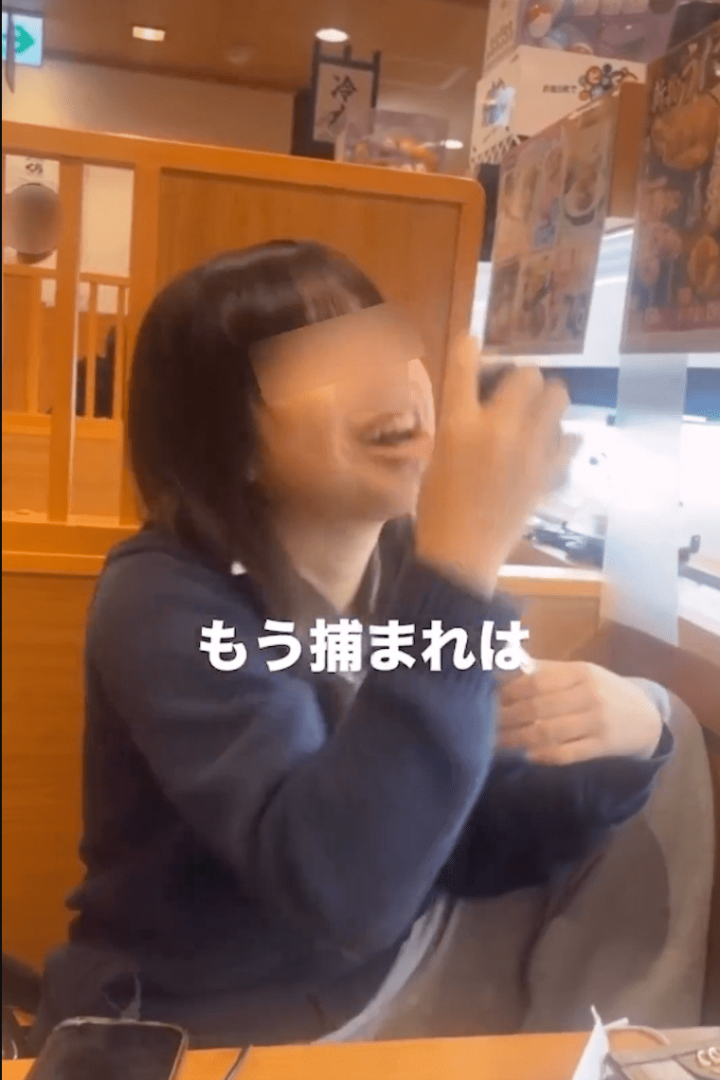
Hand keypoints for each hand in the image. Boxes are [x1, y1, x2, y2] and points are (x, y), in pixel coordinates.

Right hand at [415, 337, 573, 596]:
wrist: (462, 553)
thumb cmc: (438, 505)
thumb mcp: (438, 455)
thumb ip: (459, 421)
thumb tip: (479, 399)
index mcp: (460, 424)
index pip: (465, 367)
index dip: (468, 348)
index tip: (471, 342)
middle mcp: (499, 429)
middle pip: (529, 376)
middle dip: (522, 380)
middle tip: (511, 395)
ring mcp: (530, 451)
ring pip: (558, 399)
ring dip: (547, 401)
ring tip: (534, 417)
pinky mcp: (548, 473)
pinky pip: (571, 440)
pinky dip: (562, 438)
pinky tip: (548, 447)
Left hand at [499, 661, 663, 764]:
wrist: (647, 718)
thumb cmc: (605, 692)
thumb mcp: (581, 674)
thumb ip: (546, 671)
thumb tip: (504, 665)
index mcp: (580, 672)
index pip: (536, 682)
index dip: (507, 693)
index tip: (485, 700)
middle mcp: (589, 695)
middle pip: (538, 708)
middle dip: (505, 718)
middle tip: (482, 726)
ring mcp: (597, 722)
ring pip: (548, 732)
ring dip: (517, 739)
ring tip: (495, 743)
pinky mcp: (603, 746)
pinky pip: (567, 753)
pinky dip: (543, 755)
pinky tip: (525, 756)